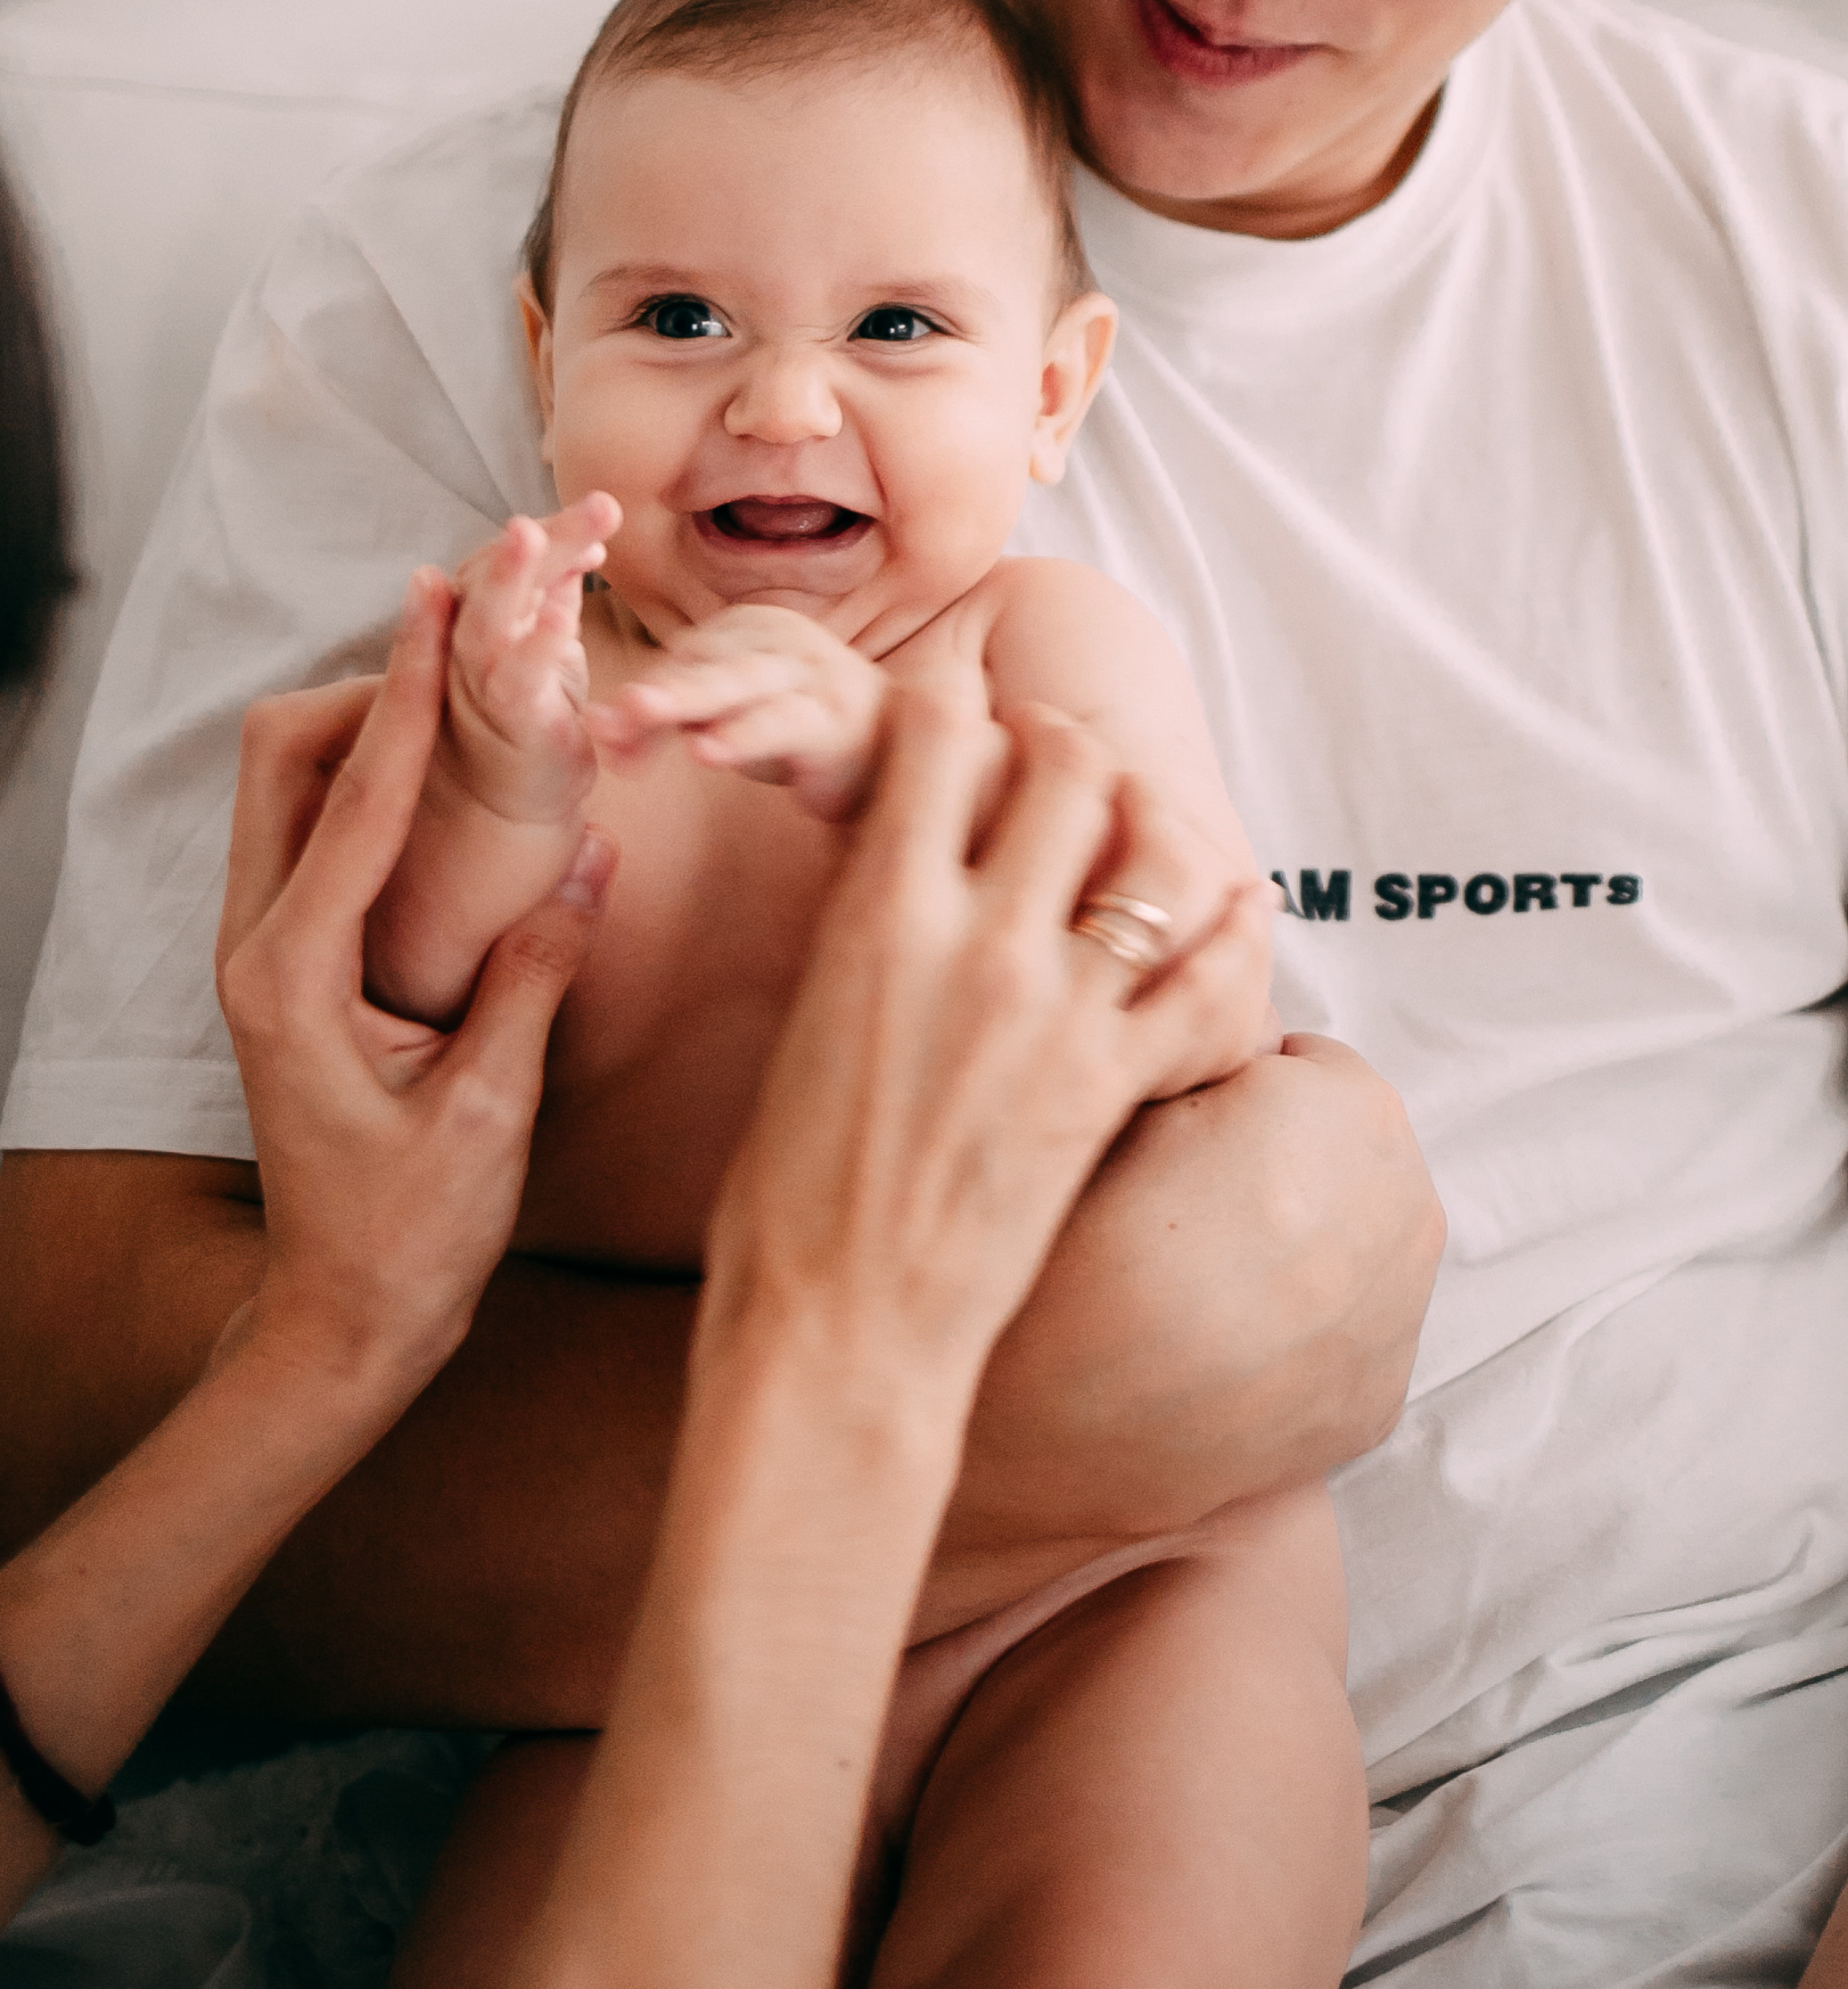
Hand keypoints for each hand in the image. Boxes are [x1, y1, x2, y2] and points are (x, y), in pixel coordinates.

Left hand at [214, 570, 615, 1404]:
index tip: (439, 601)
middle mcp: (255, 947)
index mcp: (293, 975)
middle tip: (462, 639)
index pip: (357, 798)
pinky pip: (314, 833)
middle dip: (370, 686)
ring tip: (464, 688)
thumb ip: (534, 977)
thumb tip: (592, 850)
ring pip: (290, 786)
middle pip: (283, 758)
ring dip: (369, 728)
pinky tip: (445, 776)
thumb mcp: (489, 1114)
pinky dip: (371, 783)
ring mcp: (260, 952)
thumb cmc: (410, 1239)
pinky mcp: (285, 963)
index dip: (405, 691)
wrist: (338, 1320)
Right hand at [441, 493, 621, 823]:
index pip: (513, 558)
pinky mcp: (505, 720)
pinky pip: (515, 679)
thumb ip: (556, 590)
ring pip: (487, 618)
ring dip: (508, 574)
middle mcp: (469, 638)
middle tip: (602, 503)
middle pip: (496, 574)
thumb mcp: (545, 641)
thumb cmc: (527, 710)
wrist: (509, 796)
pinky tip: (560, 617)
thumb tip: (584, 538)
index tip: (606, 511)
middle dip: (541, 538)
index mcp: (483, 611)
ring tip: (534, 534)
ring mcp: (479, 680)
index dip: (555, 532)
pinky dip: (534, 645)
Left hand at [587, 602, 888, 819]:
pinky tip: (708, 750)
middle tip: (603, 712)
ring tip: (636, 712)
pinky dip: (744, 735)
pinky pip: (785, 723)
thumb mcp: (730, 719)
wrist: (893, 750)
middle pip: (704, 663)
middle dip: (651, 686)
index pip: (683, 658)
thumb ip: (672, 719)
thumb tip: (600, 730)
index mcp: (752, 628)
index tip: (601, 735)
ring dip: (686, 699)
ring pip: (740, 684)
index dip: (639, 696)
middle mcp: (782, 640)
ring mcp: (814, 675)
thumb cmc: (801, 729)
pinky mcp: (836, 719)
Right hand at [703, 684, 1273, 1400]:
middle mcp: (981, 943)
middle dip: (1069, 741)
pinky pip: (1211, 984)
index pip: (939, 737)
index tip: (962, 704)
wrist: (838, 1322)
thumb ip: (873, 919)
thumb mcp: (808, 1010)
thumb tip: (912, 857)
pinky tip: (1237, 909)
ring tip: (1143, 820)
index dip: (954, 701)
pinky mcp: (1113, 1087)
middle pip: (1069, 773)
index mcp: (879, 911)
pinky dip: (1234, 935)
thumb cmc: (787, 1182)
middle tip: (1064, 752)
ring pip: (1157, 859)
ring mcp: (1060, 1015)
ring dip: (1156, 821)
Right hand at [941, 1031, 1443, 1567]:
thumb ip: (1192, 1023)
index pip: (1298, 1057)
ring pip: (1360, 1230)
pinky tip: (1216, 1336)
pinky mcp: (1376, 1403)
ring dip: (1300, 1232)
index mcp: (1339, 1109)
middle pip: (1347, 1142)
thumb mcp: (1109, 1088)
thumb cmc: (1055, 1247)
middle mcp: (1399, 1210)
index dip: (1217, 1084)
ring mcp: (1397, 1318)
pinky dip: (1303, 1317)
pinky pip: (1353, 1320)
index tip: (1157, 1131)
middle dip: (1277, 1155)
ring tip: (1189, 1268)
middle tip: (1166, 1199)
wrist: (1035, 1438)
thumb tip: (1232, 997)